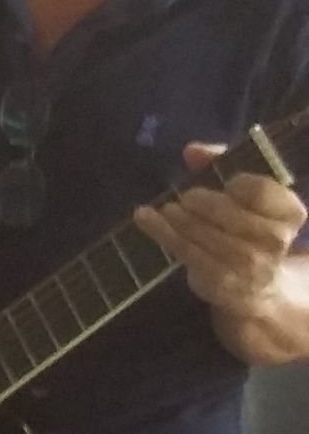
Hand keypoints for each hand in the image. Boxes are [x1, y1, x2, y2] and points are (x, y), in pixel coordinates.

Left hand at [136, 144, 307, 316]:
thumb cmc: (249, 227)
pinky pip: (185, 250)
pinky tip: (143, 217)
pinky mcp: (219, 280)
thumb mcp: (246, 196)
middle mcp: (275, 240)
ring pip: (203, 233)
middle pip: (228, 213)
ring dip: (178, 218)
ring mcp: (248, 264)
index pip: (260, 191)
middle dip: (202, 202)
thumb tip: (193, 150)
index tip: (228, 182)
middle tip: (186, 197)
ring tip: (166, 208)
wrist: (257, 284)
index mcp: (289, 213)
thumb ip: (222, 164)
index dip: (239, 183)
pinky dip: (161, 231)